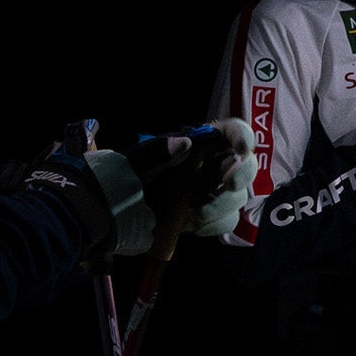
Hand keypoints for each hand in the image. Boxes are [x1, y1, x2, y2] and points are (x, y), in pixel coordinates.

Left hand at [87, 119, 258, 256]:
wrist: (111, 214)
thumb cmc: (124, 178)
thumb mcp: (136, 161)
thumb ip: (159, 151)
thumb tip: (184, 143)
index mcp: (197, 143)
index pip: (229, 131)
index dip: (242, 136)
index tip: (241, 149)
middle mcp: (209, 165)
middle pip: (244, 164)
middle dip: (242, 172)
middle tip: (229, 183)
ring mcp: (211, 192)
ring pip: (236, 197)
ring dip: (221, 205)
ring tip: (193, 213)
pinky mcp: (207, 216)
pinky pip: (224, 221)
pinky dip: (210, 224)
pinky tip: (190, 224)